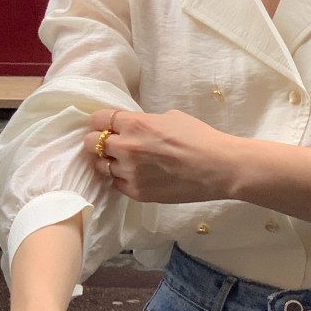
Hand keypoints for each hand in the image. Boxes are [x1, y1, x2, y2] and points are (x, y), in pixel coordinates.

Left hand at [84, 108, 238, 203]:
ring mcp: (130, 173)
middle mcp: (126, 148)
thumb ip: (145, 122)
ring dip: (109, 163)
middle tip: (109, 145)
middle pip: (91, 144)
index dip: (99, 122)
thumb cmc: (200, 138)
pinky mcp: (137, 192)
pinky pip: (116, 185)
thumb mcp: (170, 118)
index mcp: (134, 124)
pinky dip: (121, 179)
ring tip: (124, 162)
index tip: (104, 126)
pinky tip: (136, 176)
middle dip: (97, 142)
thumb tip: (134, 127)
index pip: (97, 119)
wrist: (219, 168)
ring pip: (101, 167)